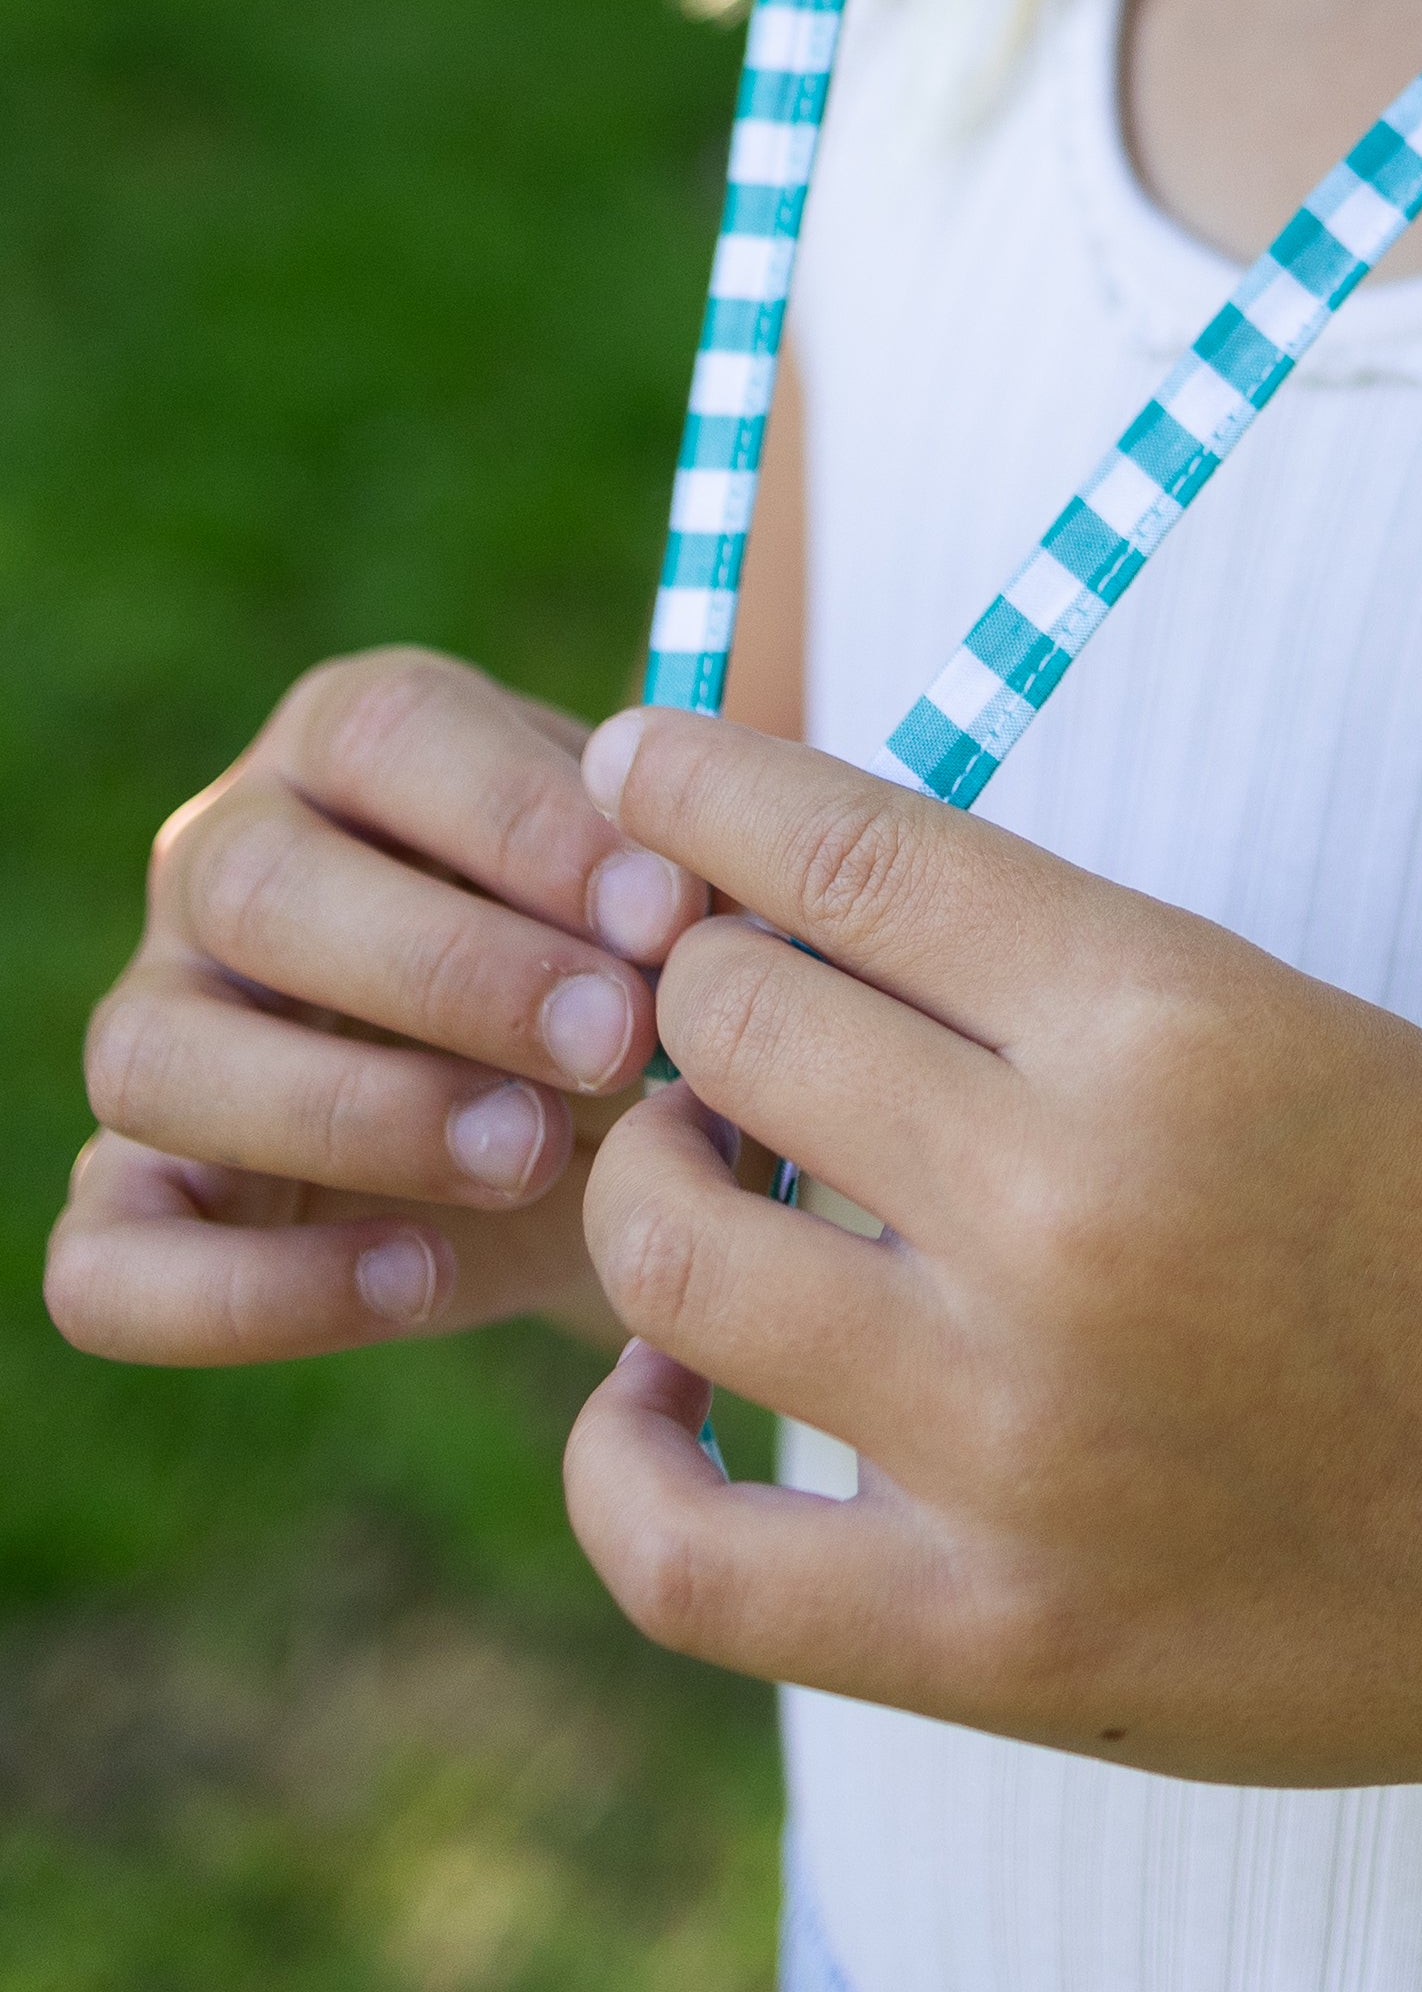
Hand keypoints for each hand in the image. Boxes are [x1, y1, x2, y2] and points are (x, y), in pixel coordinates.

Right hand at [47, 647, 709, 1365]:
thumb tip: (704, 914)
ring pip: (154, 1059)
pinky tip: (420, 1282)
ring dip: (354, 1115)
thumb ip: (677, 888)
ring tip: (531, 1158)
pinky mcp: (127, 1204)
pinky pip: (111, 1264)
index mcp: (349, 741)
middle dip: (451, 970)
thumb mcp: (659, 904)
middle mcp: (217, 862)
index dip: (525, 822)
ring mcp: (155, 1030)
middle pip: (259, 883)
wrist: (582, 1127)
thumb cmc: (625, 968)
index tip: (669, 915)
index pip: (388, 734)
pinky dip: (251, 1292)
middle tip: (614, 1042)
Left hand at [564, 706, 1421, 1808]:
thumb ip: (1047, 977)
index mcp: (1169, 1025)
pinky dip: (617, 1459)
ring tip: (711, 1174)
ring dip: (659, 1179)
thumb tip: (788, 904)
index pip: (848, 855)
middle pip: (733, 1024)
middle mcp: (1072, 1216)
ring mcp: (1016, 1444)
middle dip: (702, 984)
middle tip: (725, 1000)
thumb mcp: (1287, 1027)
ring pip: (673, 1251)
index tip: (642, 756)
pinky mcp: (988, 1642)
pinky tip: (653, 1397)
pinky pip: (682, 1552)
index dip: (707, 784)